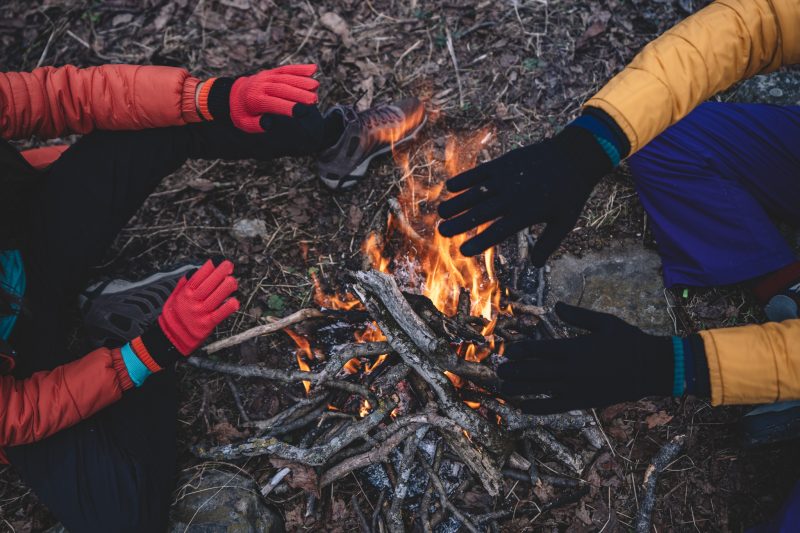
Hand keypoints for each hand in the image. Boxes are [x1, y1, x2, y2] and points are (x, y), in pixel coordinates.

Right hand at [157, 260, 239, 354]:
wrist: (170, 338)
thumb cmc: (174, 316)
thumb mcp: (174, 297)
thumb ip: (184, 284)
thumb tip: (194, 270)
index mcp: (185, 293)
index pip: (198, 277)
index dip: (208, 268)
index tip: (217, 262)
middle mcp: (192, 301)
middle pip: (209, 284)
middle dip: (220, 272)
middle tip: (229, 265)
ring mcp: (200, 313)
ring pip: (216, 297)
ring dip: (227, 287)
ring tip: (233, 281)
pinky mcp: (206, 325)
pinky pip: (219, 314)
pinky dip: (228, 308)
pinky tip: (234, 301)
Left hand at [229, 64, 319, 131]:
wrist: (235, 94)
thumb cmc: (244, 113)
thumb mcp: (245, 124)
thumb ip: (257, 125)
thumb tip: (268, 124)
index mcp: (254, 100)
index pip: (273, 103)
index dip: (287, 107)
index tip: (302, 112)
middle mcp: (261, 86)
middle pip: (282, 89)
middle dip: (299, 94)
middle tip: (314, 100)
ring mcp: (267, 76)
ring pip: (286, 77)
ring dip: (302, 80)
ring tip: (316, 86)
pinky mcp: (273, 72)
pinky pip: (287, 69)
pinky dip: (300, 68)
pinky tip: (314, 69)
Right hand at [437, 126, 611, 264]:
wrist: (575, 155)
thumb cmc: (571, 192)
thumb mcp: (565, 222)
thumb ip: (548, 243)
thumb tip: (536, 265)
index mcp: (527, 213)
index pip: (498, 231)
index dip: (480, 241)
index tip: (463, 250)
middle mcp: (513, 195)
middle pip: (481, 212)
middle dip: (460, 223)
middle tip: (442, 231)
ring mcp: (507, 177)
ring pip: (477, 192)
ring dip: (457, 202)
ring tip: (441, 213)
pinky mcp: (504, 163)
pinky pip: (480, 172)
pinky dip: (465, 179)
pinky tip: (450, 186)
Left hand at [497, 302, 673, 412]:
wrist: (652, 368)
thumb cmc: (629, 341)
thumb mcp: (604, 322)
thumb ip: (578, 315)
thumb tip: (557, 306)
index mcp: (575, 347)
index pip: (539, 349)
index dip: (520, 350)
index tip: (507, 351)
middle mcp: (572, 369)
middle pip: (535, 371)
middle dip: (515, 371)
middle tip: (499, 371)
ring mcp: (577, 387)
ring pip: (541, 390)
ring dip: (521, 390)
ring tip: (504, 389)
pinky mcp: (585, 401)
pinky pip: (556, 407)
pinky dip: (538, 408)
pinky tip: (524, 408)